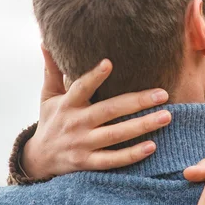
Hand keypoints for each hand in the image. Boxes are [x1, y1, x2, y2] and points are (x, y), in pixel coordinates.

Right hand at [21, 46, 171, 178]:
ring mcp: (82, 145)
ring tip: (166, 116)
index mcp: (68, 104)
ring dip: (142, 126)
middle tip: (163, 94)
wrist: (37, 160)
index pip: (81, 87)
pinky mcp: (87, 163)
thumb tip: (46, 41)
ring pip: (116, 135)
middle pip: (109, 111)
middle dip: (137, 102)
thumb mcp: (48, 96)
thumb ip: (53, 70)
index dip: (94, 76)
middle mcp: (76, 123)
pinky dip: (131, 155)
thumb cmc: (50, 121)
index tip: (109, 63)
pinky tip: (152, 146)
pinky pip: (112, 160)